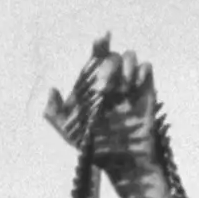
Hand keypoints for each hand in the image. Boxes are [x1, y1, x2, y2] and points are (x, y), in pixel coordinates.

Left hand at [44, 38, 163, 166]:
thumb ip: (55, 114)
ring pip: (130, 56)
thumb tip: (51, 89)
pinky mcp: (146, 90)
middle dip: (107, 68)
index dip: (98, 44)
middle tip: (104, 90)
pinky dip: (141, 71)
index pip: (94, 58)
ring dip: (126, 67)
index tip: (102, 37)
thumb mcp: (69, 133)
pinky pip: (147, 67)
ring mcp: (128, 85)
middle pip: (111, 56)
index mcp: (91, 86)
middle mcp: (110, 81)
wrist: (122, 160)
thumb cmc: (94, 148)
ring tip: (123, 88)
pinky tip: (134, 87)